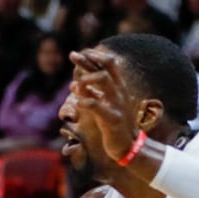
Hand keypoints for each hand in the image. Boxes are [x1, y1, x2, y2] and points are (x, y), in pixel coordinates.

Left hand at [70, 47, 141, 163]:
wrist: (126, 145)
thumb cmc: (112, 125)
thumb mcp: (101, 106)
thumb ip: (91, 94)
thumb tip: (74, 83)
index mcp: (117, 88)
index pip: (109, 65)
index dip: (94, 57)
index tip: (80, 52)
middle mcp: (119, 92)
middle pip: (107, 68)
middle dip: (89, 60)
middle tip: (73, 55)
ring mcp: (117, 104)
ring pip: (106, 82)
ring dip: (88, 79)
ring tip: (74, 85)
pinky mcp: (113, 119)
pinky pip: (100, 107)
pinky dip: (87, 103)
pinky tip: (76, 103)